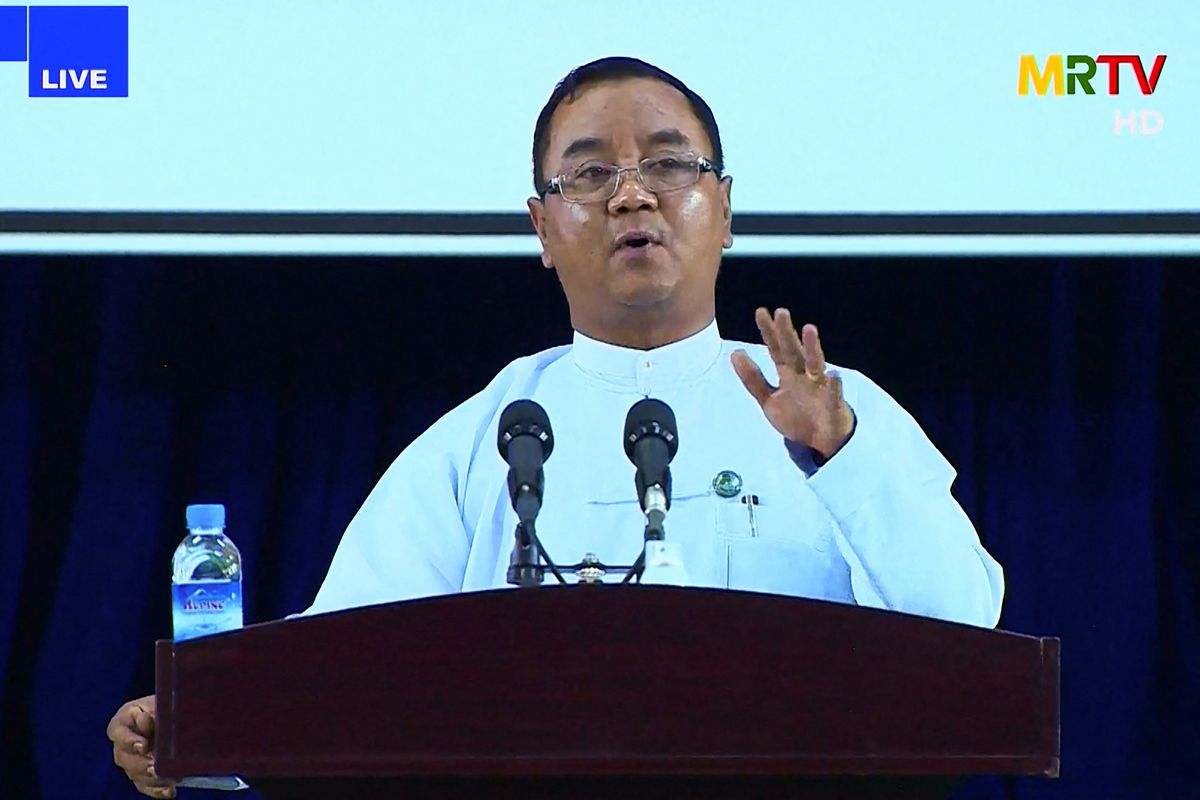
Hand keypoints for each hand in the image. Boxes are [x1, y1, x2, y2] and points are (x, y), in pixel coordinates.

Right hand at [107, 695, 175, 797]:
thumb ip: (153, 711)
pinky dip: (157, 790)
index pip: (118, 732)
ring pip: (134, 774)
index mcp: (123, 721)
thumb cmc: (167, 706)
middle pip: (124, 757)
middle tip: (155, 766)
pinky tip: (169, 791)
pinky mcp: (141, 775)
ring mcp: (131, 761)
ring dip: (150, 778)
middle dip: (141, 764)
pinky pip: (145, 786)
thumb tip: (145, 721)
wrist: (177, 716)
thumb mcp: (161, 703)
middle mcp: (122, 744)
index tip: (143, 746)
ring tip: (167, 779)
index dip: (129, 741)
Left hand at [732, 307, 855, 458]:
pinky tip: (834, 375)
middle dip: (787, 333)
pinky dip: (835, 385)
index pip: (776, 349)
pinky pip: (834, 394)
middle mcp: (804, 375)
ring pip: (816, 364)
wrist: (820, 442)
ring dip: (813, 348)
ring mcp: (819, 388)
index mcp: (788, 373)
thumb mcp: (768, 399)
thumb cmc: (796, 415)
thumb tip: (734, 353)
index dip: (769, 332)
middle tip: (781, 312)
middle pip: (794, 351)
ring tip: (809, 329)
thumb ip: (752, 378)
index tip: (761, 312)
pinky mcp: (833, 405)